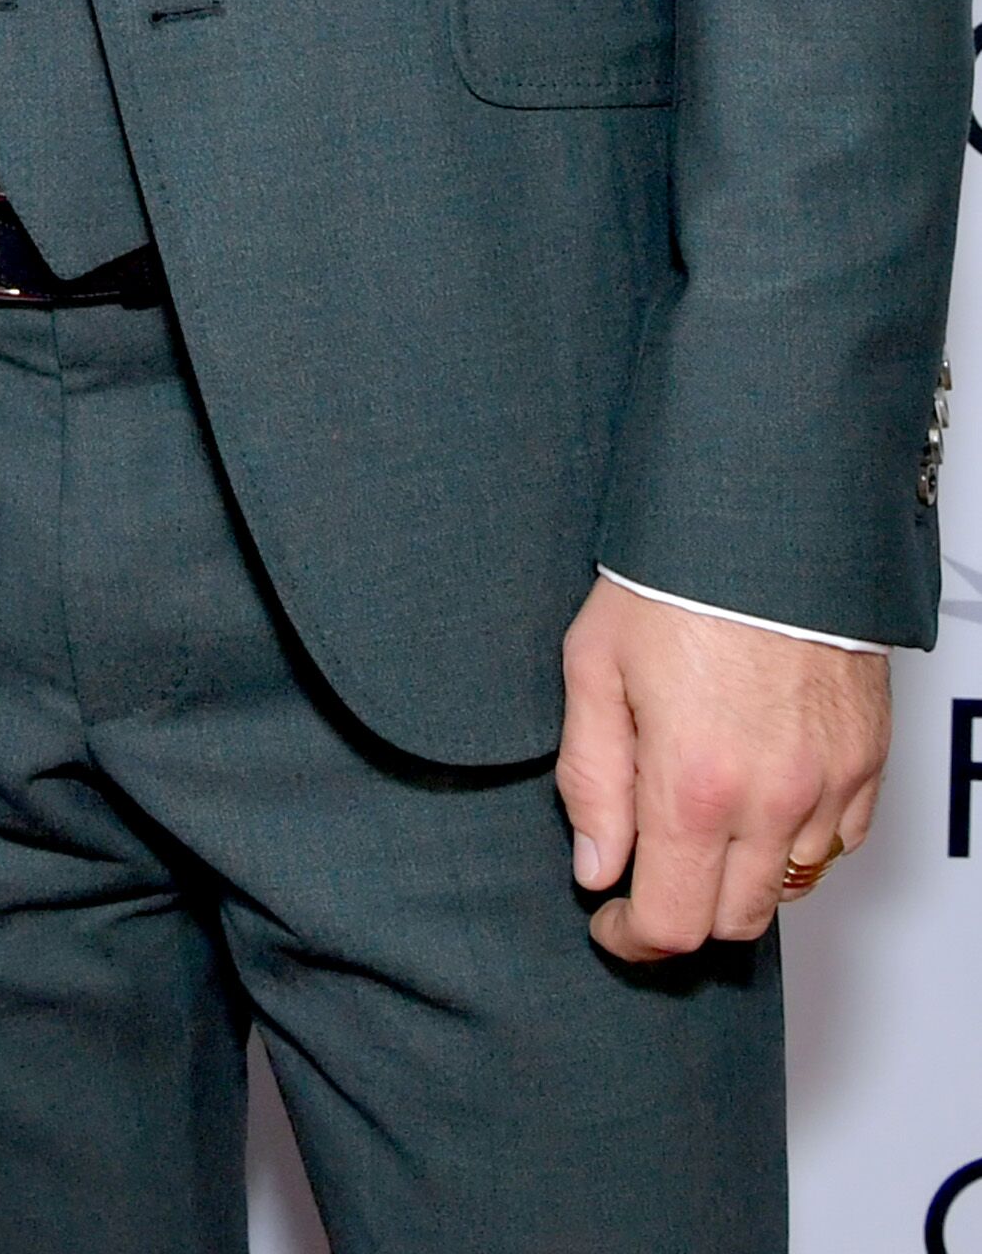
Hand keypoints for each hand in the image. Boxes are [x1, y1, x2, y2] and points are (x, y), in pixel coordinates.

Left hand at [556, 575, 887, 958]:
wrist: (762, 519)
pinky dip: (797, 841)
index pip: (673, 923)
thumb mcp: (592, 667)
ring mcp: (827, 785)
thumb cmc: (670, 578)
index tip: (610, 921)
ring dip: (741, 877)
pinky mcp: (866, 763)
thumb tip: (597, 868)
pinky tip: (759, 801)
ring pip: (788, 886)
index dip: (633, 939)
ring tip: (701, 825)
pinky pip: (838, 843)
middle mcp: (771, 800)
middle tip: (648, 877)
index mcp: (693, 786)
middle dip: (684, 913)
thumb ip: (590, 780)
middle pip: (733, 921)